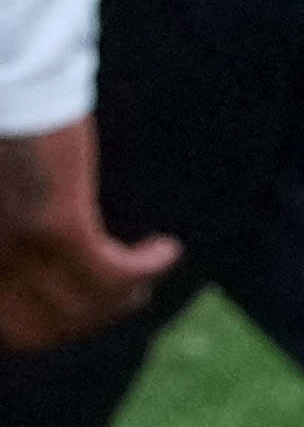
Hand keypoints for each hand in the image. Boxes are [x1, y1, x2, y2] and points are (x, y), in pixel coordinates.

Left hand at [0, 119, 176, 354]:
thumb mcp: (6, 201)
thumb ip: (14, 238)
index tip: (84, 316)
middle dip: (94, 321)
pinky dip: (148, 267)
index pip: (12, 331)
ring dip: (129, 297)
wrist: (10, 91)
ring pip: (87, 307)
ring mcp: (23, 250)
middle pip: (48, 330)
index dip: (50, 335)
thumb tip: (44, 258)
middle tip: (126, 296)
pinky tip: (166, 248)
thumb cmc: (5, 136)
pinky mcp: (59, 228)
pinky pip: (112, 274)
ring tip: (150, 271)